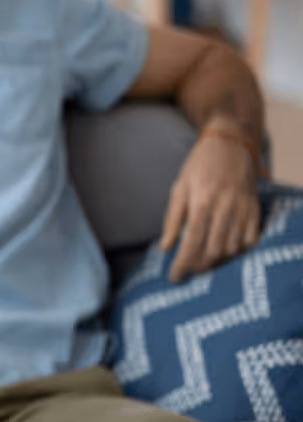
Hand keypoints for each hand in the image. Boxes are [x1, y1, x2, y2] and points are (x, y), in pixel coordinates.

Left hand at [160, 122, 260, 281]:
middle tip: (188, 270)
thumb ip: (173, 219)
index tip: (175, 278)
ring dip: (218, 259)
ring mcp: (243, 209)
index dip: (183, 264)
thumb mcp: (179, 188)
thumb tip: (166, 248)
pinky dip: (238, 249)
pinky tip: (226, 249)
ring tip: (204, 259)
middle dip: (199, 266)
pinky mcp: (256, 208)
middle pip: (213, 250)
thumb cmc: (199, 166)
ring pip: (233, 248)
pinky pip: (250, 238)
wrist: (230, 143)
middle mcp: (225, 208)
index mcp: (202, 202)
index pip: (192, 243)